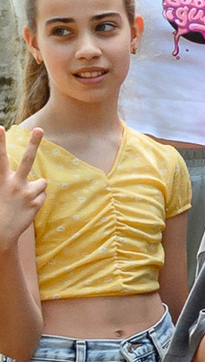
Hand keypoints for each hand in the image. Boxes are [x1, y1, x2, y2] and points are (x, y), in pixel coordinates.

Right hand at [0, 128, 46, 250]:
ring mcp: (27, 194)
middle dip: (33, 143)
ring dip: (36, 188)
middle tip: (39, 128)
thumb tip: (27, 179)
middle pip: (27, 160)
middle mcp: (14, 184)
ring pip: (42, 182)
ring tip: (23, 199)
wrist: (1, 233)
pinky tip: (27, 207)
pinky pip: (42, 195)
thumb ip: (5, 179)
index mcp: (1, 180)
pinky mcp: (37, 203)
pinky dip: (37, 199)